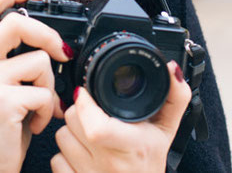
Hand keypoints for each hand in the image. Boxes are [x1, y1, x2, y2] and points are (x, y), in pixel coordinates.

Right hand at [0, 0, 72, 172]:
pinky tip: (36, 123)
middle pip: (16, 22)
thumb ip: (15, 61)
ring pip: (39, 61)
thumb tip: (52, 42)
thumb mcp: (2, 87)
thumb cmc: (2, 129)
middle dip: (48, 35)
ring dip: (50, 86)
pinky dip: (48, 111)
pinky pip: (43, 93)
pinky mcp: (0, 101)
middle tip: (62, 53)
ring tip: (41, 106)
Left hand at [51, 61, 191, 172]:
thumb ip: (175, 96)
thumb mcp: (167, 130)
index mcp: (132, 147)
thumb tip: (171, 67)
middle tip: (95, 114)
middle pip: (72, 120)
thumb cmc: (149, 161)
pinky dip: (64, 153)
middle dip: (79, 111)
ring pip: (61, 137)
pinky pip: (56, 159)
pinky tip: (83, 153)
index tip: (86, 92)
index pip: (97, 128)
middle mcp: (109, 163)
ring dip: (71, 131)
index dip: (85, 105)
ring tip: (91, 135)